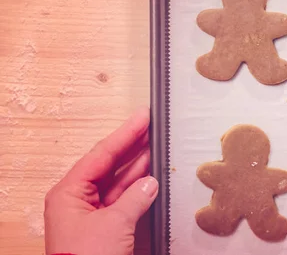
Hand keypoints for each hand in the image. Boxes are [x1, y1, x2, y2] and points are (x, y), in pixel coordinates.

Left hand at [44, 107, 157, 254]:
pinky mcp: (107, 227)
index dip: (125, 134)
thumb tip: (150, 183)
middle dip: (132, 147)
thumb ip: (135, 198)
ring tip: (158, 146)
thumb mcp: (113, 225)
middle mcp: (79, 200)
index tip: (143, 117)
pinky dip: (140, 189)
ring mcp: (93, 214)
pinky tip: (154, 176)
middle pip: (110, 165)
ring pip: (119, 182)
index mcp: (69, 193)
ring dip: (139, 166)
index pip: (101, 155)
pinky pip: (125, 200)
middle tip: (153, 127)